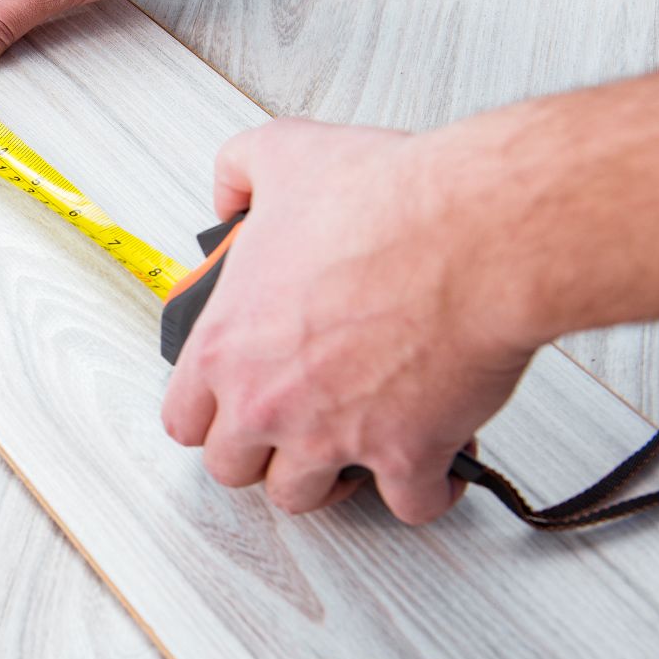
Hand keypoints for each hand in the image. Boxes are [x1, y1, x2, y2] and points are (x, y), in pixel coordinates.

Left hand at [159, 118, 542, 524]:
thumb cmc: (389, 200)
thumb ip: (237, 172)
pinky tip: (432, 467)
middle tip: (289, 426)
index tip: (229, 405)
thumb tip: (229, 194)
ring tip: (349, 449)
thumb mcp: (282, 154)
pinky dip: (425, 491)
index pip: (183, 417)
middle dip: (262, 452)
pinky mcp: (406, 455)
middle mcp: (268, 400)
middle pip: (233, 468)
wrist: (475, 230)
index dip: (209, 413)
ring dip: (329, 479)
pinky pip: (409, 504)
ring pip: (306, 498)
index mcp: (226, 344)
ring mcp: (332, 436)